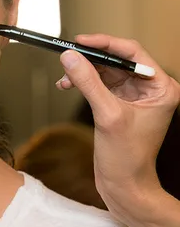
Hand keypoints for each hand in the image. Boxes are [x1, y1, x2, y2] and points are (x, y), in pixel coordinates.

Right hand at [55, 34, 179, 210]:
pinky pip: (97, 84)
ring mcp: (132, 97)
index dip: (105, 44)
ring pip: (104, 71)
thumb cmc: (127, 157)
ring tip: (65, 77)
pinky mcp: (117, 105)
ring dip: (83, 71)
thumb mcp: (107, 115)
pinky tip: (67, 85)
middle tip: (68, 56)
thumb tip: (70, 57)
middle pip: (116, 60)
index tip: (80, 41)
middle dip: (90, 59)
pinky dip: (82, 83)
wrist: (123, 185)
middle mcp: (148, 89)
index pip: (132, 53)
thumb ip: (88, 83)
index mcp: (160, 88)